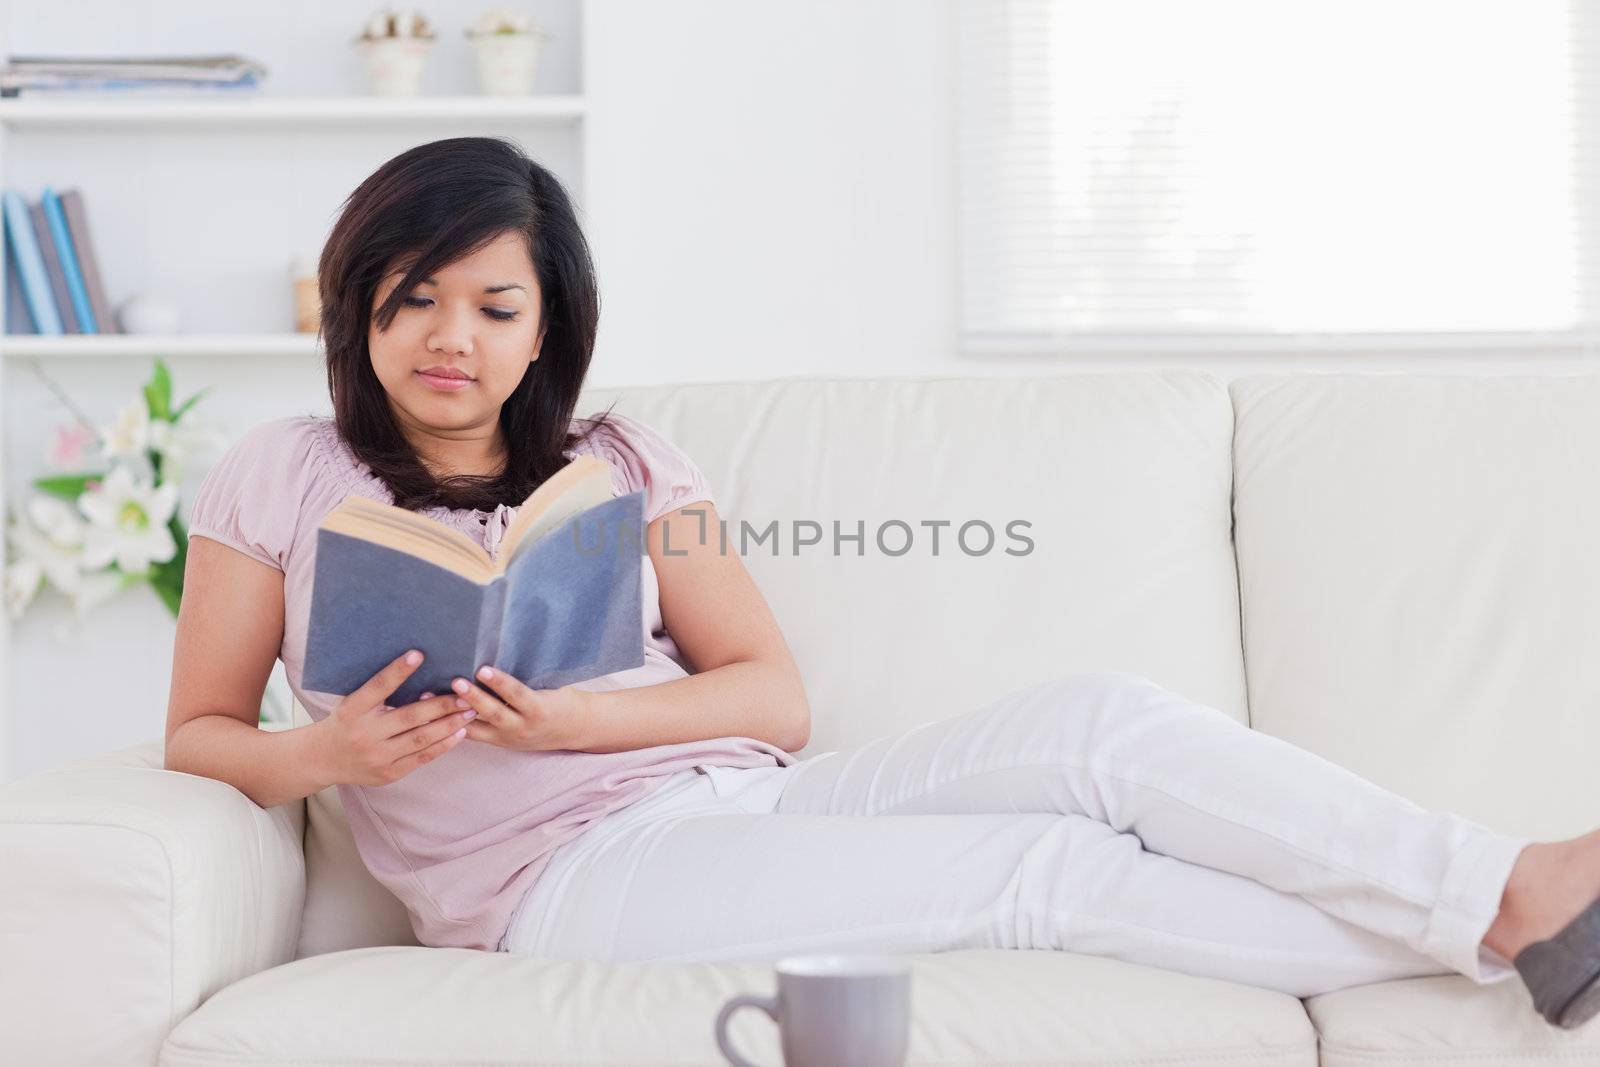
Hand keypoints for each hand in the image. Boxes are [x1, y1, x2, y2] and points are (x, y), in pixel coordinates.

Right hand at [314, 649, 477, 786]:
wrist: (322, 760)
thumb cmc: (345, 722)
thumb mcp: (353, 703)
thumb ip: (379, 691)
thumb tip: (417, 664)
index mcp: (353, 710)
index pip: (378, 687)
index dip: (398, 671)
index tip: (418, 654)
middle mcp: (365, 733)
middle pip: (409, 716)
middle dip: (441, 704)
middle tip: (466, 693)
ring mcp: (377, 756)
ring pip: (421, 739)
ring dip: (449, 724)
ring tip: (471, 711)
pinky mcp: (388, 773)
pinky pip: (421, 758)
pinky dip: (443, 745)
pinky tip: (460, 733)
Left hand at [448, 665, 589, 751]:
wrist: (572, 730)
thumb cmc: (561, 700)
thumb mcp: (551, 687)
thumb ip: (527, 679)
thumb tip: (501, 653)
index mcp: (539, 710)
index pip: (517, 695)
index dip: (500, 682)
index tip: (483, 669)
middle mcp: (523, 728)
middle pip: (494, 713)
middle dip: (474, 698)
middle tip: (455, 682)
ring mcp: (509, 739)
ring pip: (478, 727)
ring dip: (455, 713)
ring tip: (434, 698)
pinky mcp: (499, 744)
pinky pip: (474, 735)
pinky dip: (454, 725)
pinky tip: (435, 716)